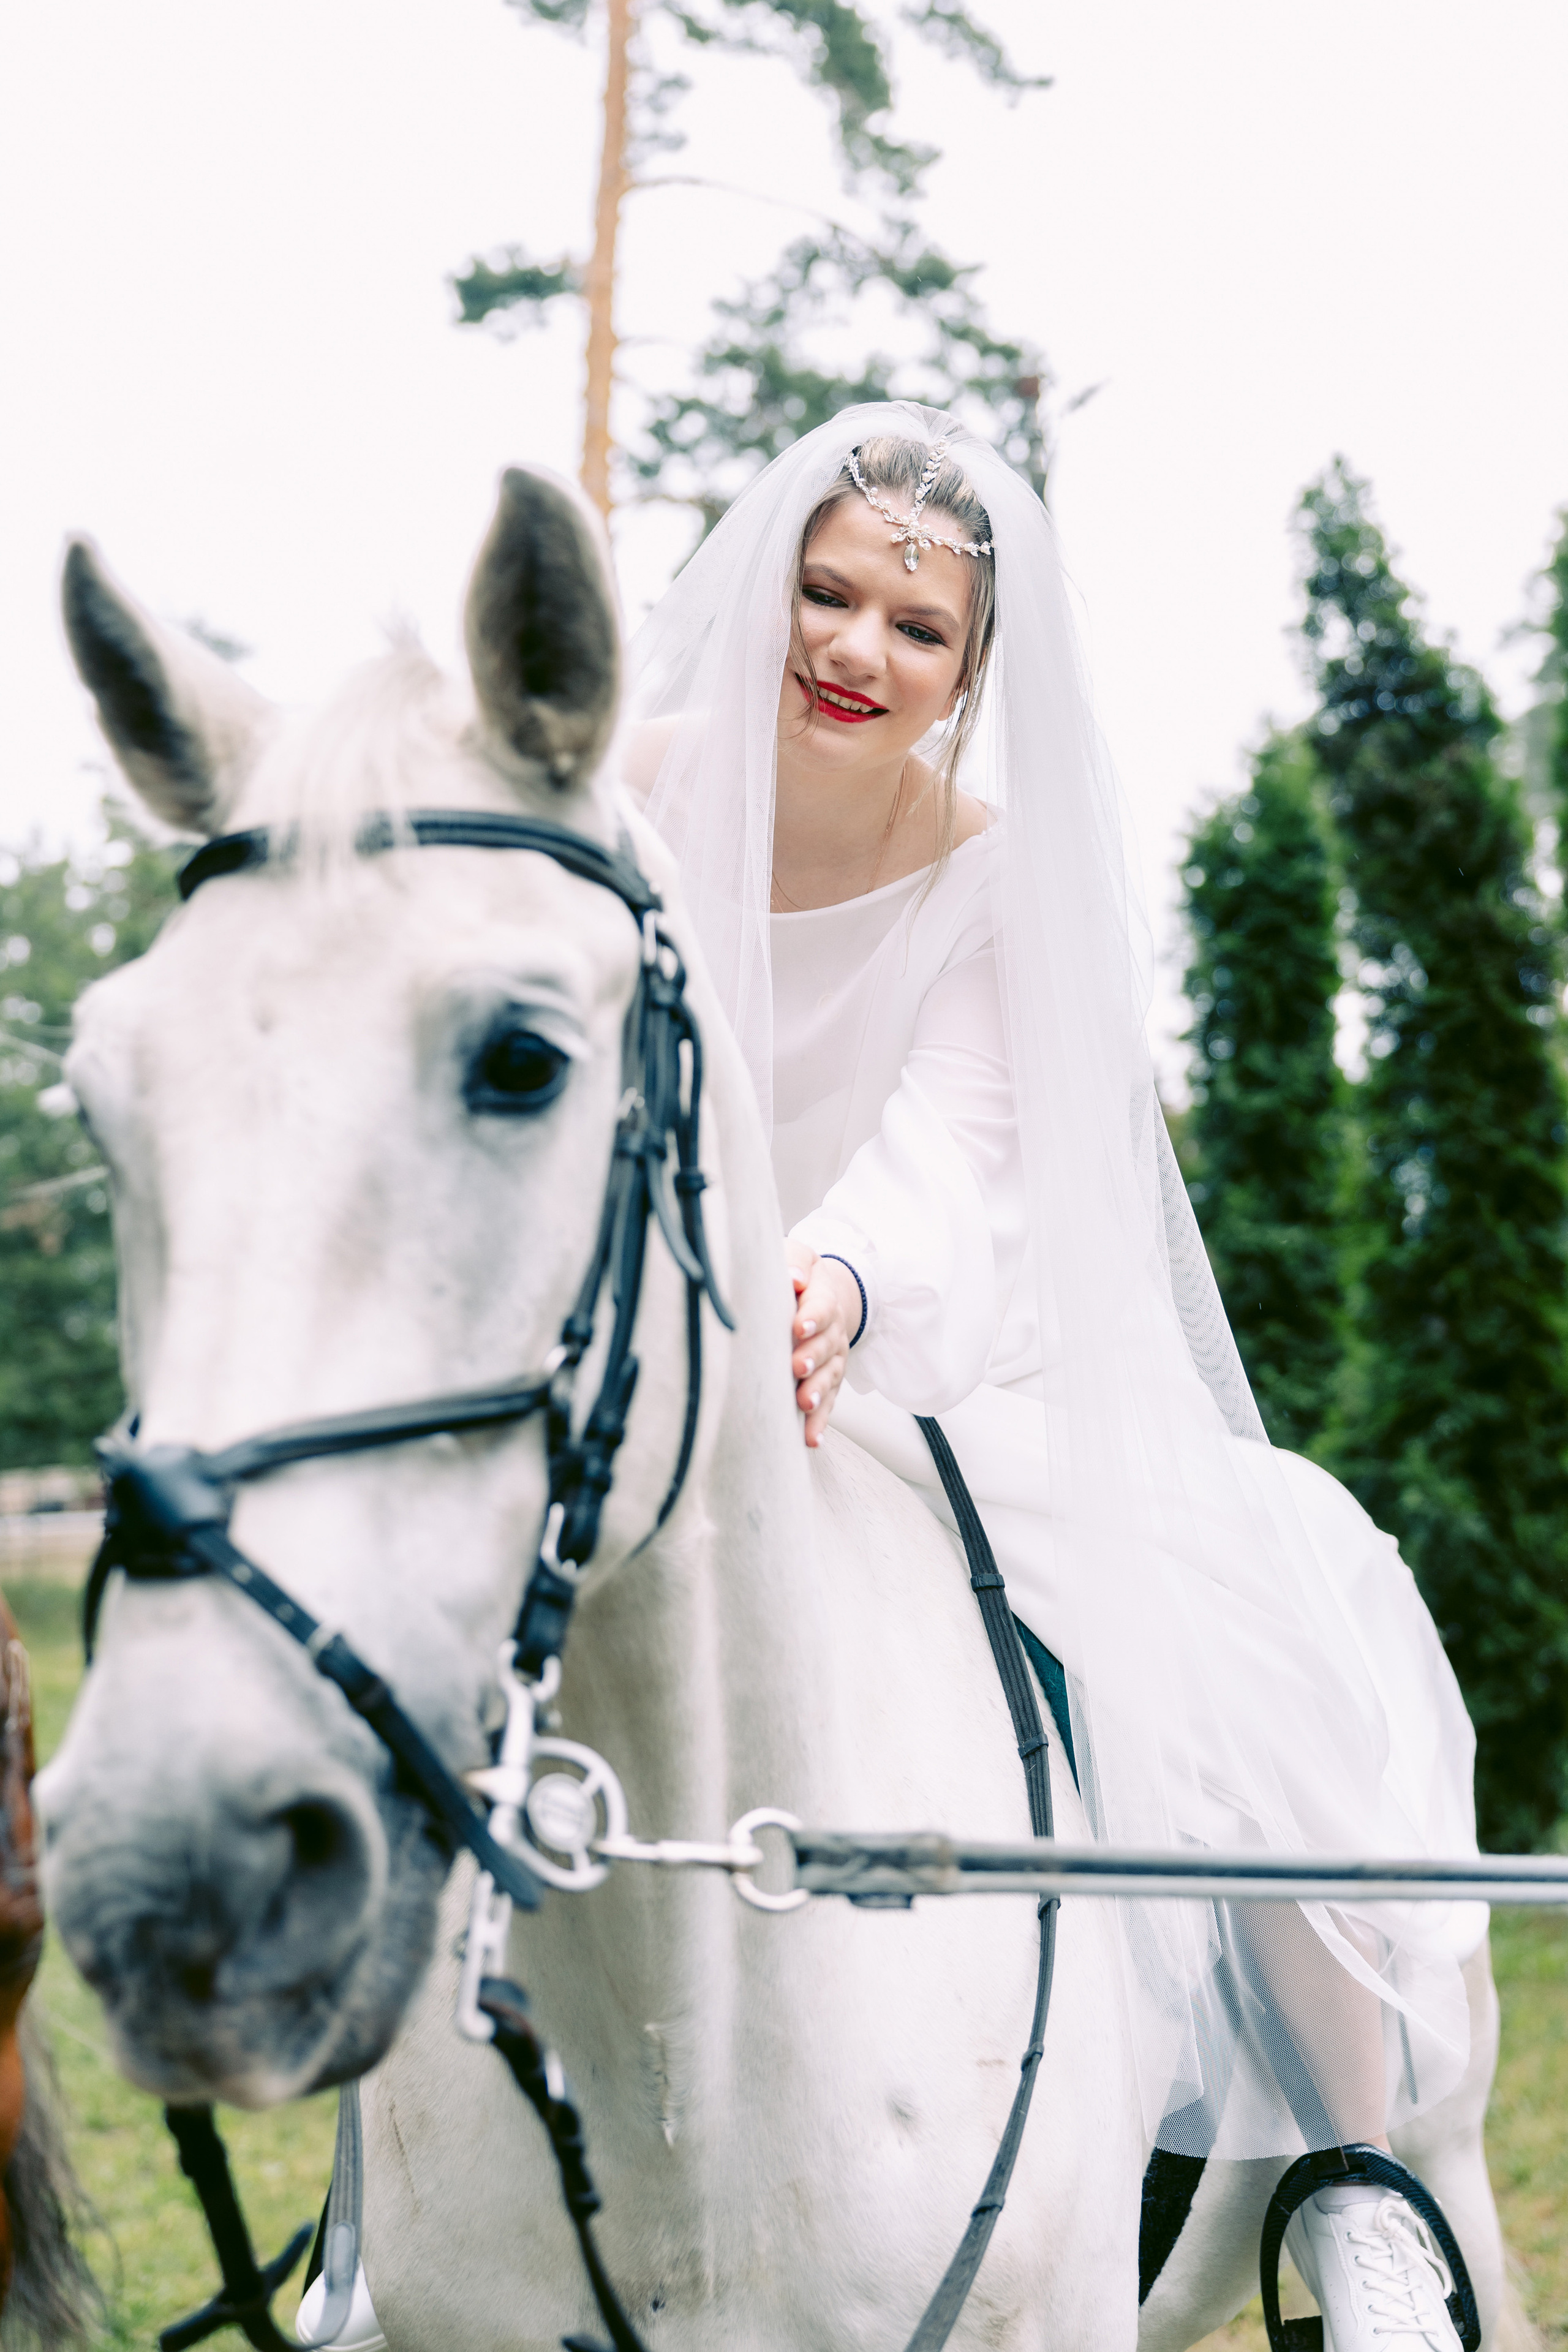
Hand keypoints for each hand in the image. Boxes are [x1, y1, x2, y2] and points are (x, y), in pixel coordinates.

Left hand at [785, 1241, 860, 1447]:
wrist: (824, 1295)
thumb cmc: (800, 1276)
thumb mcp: (799, 1257)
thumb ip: (795, 1261)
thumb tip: (792, 1277)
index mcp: (822, 1299)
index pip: (820, 1307)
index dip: (812, 1317)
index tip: (799, 1327)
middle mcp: (832, 1331)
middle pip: (826, 1346)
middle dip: (813, 1357)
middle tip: (797, 1368)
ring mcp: (833, 1358)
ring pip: (829, 1377)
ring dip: (818, 1392)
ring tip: (805, 1404)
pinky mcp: (829, 1380)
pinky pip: (828, 1401)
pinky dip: (820, 1420)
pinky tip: (811, 1439)